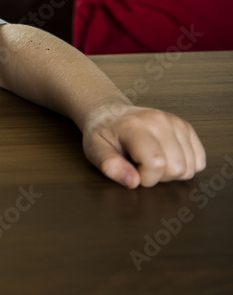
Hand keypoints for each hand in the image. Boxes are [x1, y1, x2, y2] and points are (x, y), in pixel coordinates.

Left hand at [82, 102, 206, 187]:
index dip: (146, 178)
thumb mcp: (95, 150)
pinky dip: (185, 166)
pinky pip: (199, 160)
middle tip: (141, 166)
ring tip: (152, 161)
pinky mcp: (186, 127)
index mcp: (134, 126)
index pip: (156, 163)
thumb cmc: (103, 133)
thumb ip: (110, 166)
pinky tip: (166, 158)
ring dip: (172, 172)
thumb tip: (132, 182)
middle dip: (159, 177)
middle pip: (177, 168)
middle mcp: (159, 121)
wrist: (110, 113)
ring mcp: (176, 122)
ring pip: (190, 167)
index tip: (132, 172)